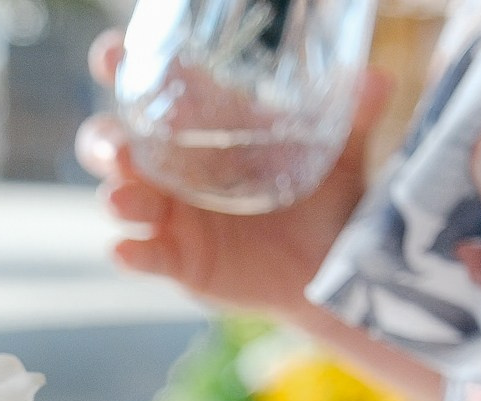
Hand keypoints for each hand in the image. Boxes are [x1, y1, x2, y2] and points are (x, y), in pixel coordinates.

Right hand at [76, 31, 391, 316]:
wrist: (330, 266)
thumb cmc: (324, 199)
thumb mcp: (340, 154)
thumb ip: (354, 116)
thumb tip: (377, 79)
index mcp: (203, 126)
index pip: (147, 87)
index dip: (121, 67)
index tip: (114, 54)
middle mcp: (174, 168)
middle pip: (113, 142)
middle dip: (104, 138)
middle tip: (119, 140)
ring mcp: (171, 215)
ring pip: (121, 196)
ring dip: (116, 192)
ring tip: (124, 193)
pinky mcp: (178, 259)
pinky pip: (144, 254)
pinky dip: (131, 251)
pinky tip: (127, 249)